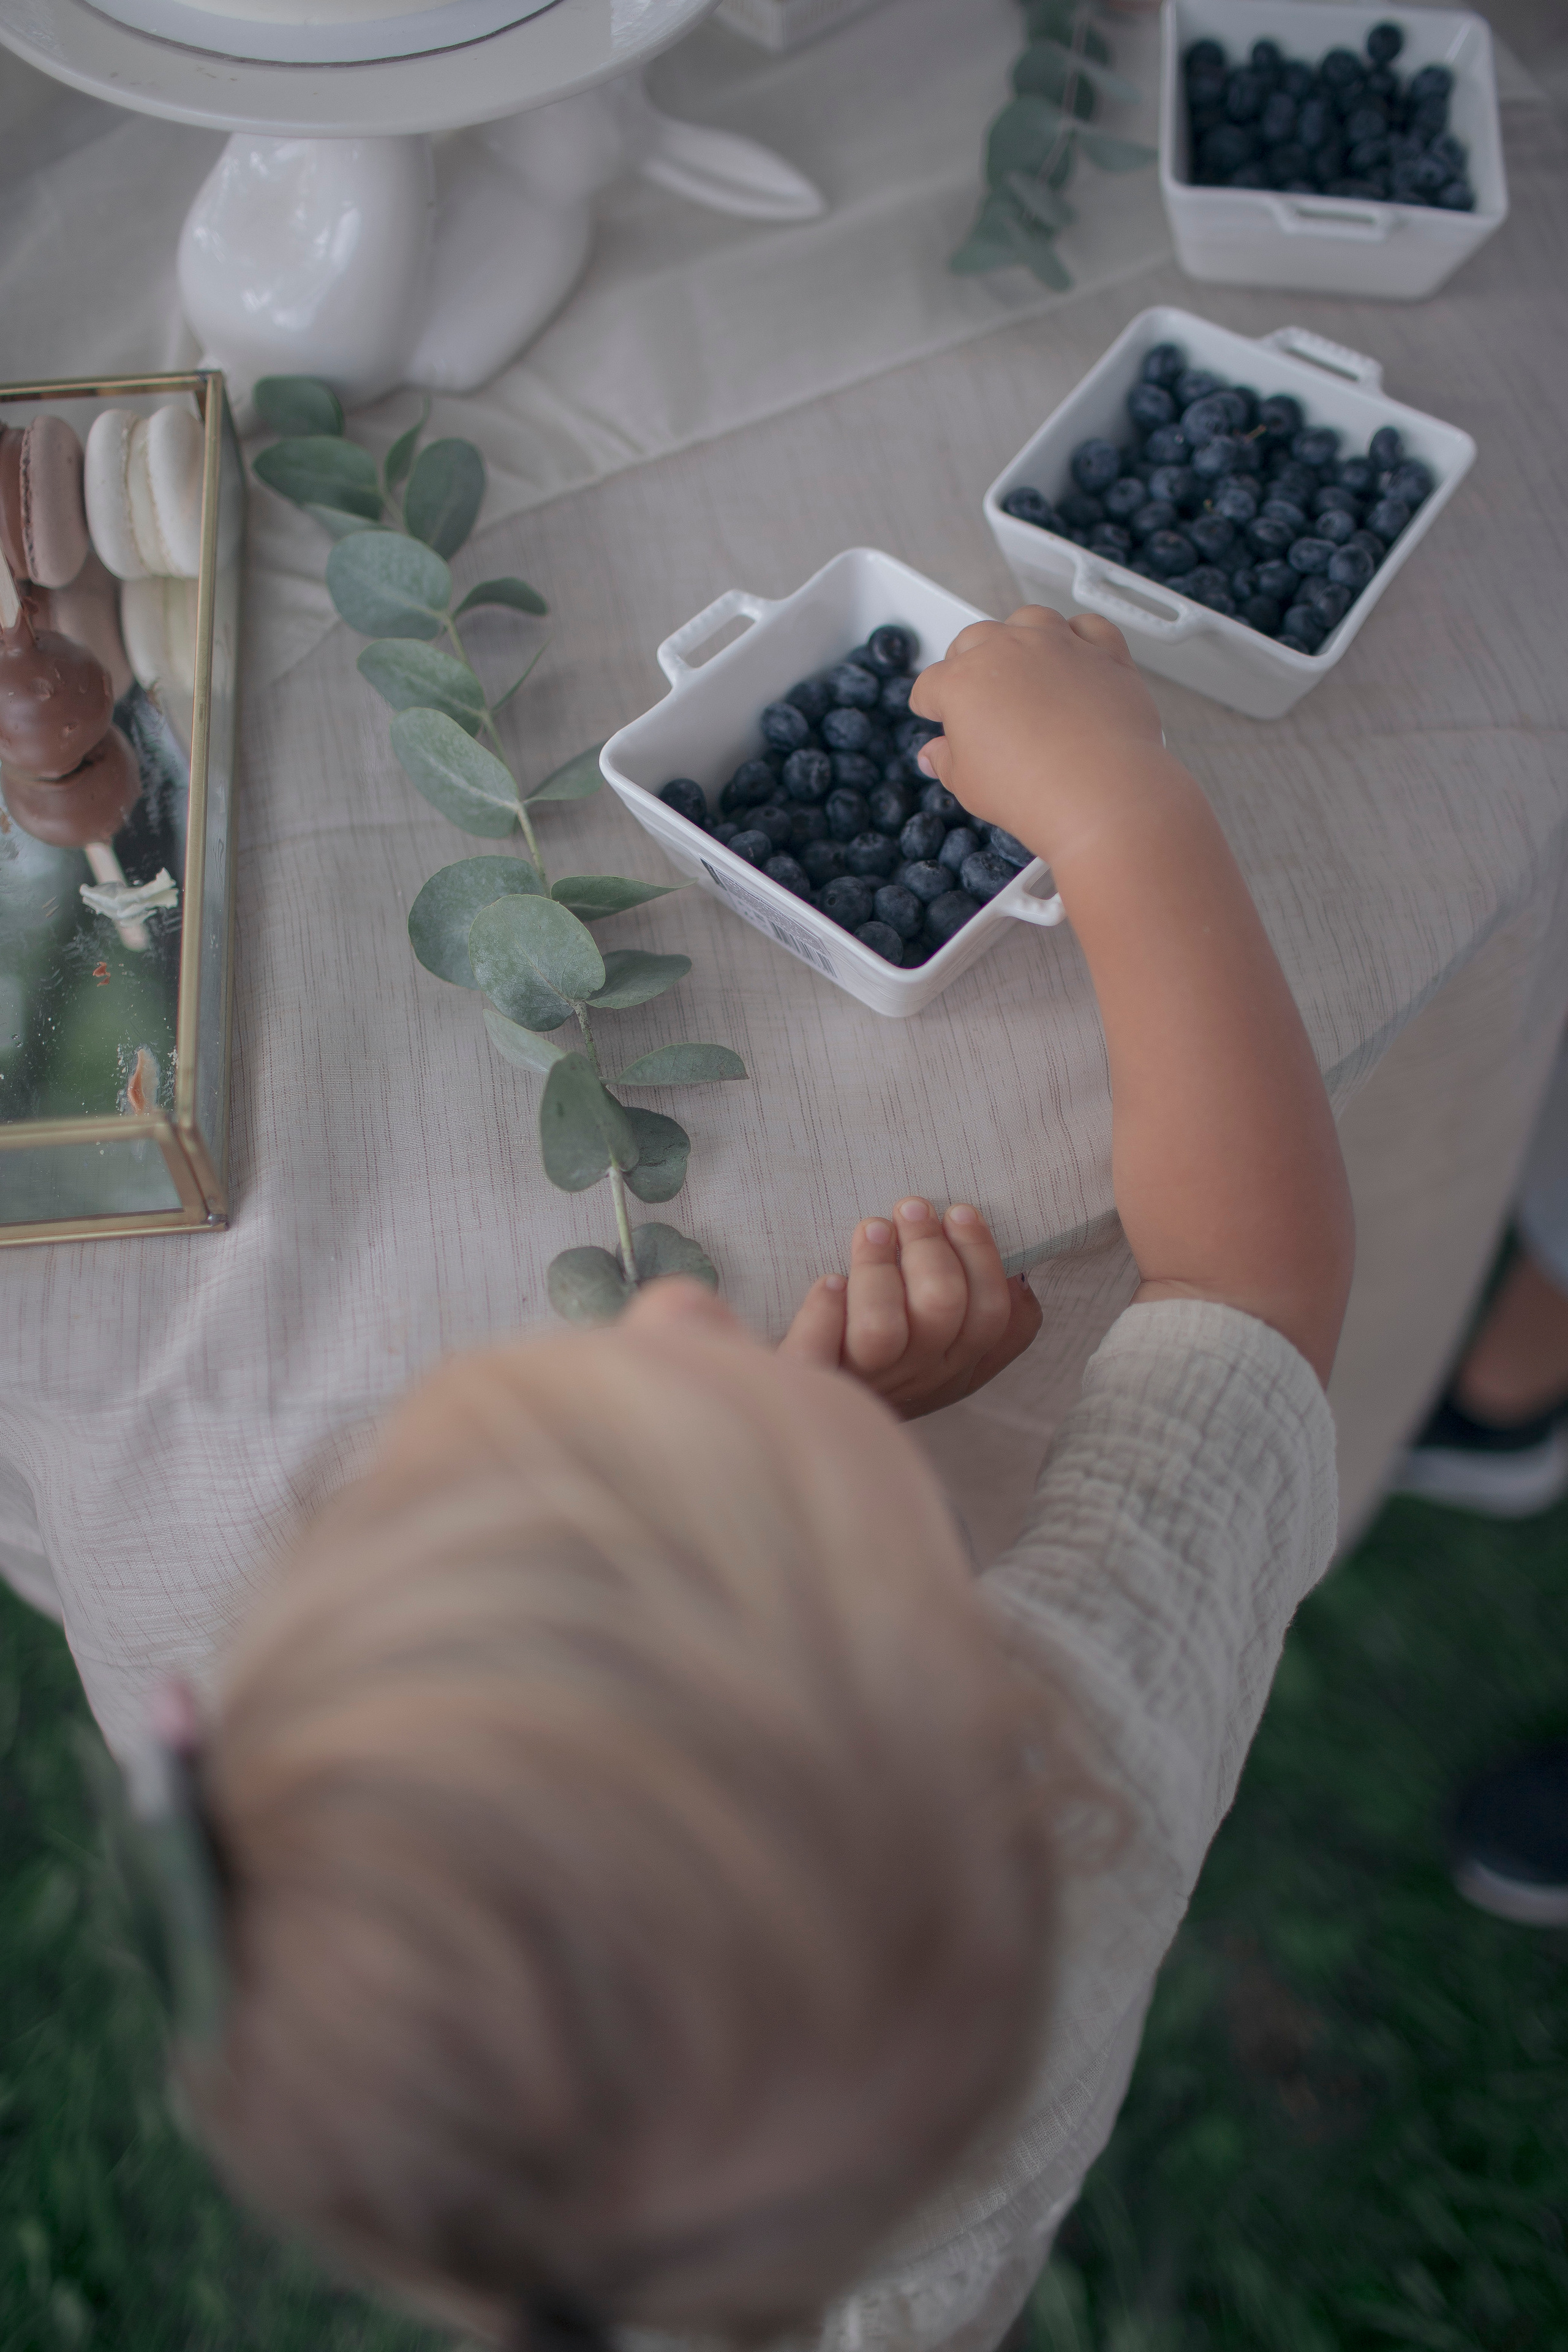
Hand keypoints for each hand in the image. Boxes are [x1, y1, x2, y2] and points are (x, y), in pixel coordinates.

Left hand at [780, 1198, 1041, 1418]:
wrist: (816, 1423)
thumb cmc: (883, 1368)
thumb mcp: (944, 1356)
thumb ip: (984, 1325)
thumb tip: (1017, 1278)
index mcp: (953, 1368)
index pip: (990, 1315)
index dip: (980, 1255)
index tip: (958, 1212)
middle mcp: (913, 1379)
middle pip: (941, 1309)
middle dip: (928, 1246)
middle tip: (910, 1208)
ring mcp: (861, 1382)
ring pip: (882, 1329)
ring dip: (878, 1268)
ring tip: (872, 1231)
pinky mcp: (811, 1378)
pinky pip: (821, 1346)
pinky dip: (826, 1308)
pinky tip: (829, 1282)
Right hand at [909, 606, 1166, 865]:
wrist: (1099, 792)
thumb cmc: (1029, 791)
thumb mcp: (969, 785)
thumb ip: (946, 762)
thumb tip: (934, 755)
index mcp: (962, 682)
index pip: (931, 684)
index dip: (929, 703)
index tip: (934, 713)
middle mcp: (1008, 650)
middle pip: (974, 639)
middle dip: (966, 661)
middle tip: (975, 693)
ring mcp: (1058, 645)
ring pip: (1029, 619)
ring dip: (1019, 635)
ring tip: (1022, 662)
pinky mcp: (1103, 653)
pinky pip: (1089, 627)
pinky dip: (1080, 636)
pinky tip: (1075, 653)